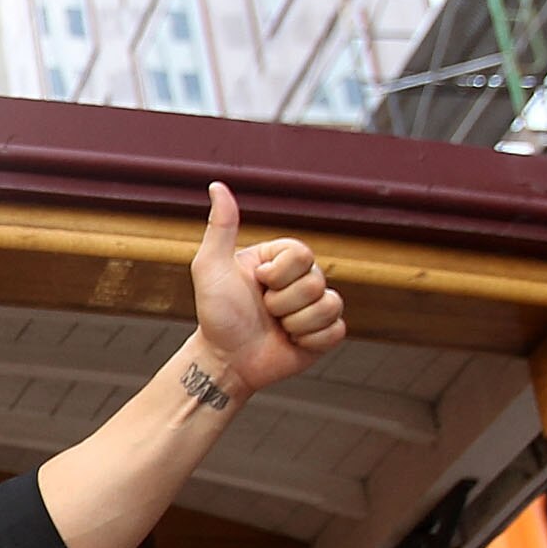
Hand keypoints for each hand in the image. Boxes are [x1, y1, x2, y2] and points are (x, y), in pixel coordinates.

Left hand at [187, 181, 345, 398]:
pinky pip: (336, 330)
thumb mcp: (211, 268)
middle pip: (315, 280)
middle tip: (263, 311)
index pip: (301, 253)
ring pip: (328, 305)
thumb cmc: (216, 315)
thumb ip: (220, 227)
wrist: (226, 361)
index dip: (278, 273)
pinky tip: (291, 342)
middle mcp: (300, 280)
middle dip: (282, 302)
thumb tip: (217, 186)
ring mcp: (314, 307)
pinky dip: (310, 340)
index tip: (257, 283)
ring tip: (276, 327)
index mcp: (279, 260)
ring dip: (295, 322)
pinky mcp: (324, 335)